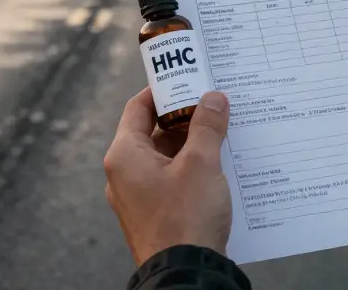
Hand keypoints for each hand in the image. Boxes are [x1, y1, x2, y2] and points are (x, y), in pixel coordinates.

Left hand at [104, 88, 232, 264]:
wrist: (184, 274)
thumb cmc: (185, 218)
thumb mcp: (201, 164)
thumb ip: (207, 126)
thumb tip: (213, 98)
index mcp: (124, 155)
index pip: (138, 107)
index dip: (164, 90)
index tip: (188, 79)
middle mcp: (124, 175)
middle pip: (153, 132)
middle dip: (185, 119)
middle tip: (213, 104)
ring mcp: (137, 198)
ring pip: (165, 158)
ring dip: (191, 145)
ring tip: (223, 133)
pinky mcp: (153, 215)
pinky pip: (170, 181)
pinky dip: (191, 169)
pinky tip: (219, 167)